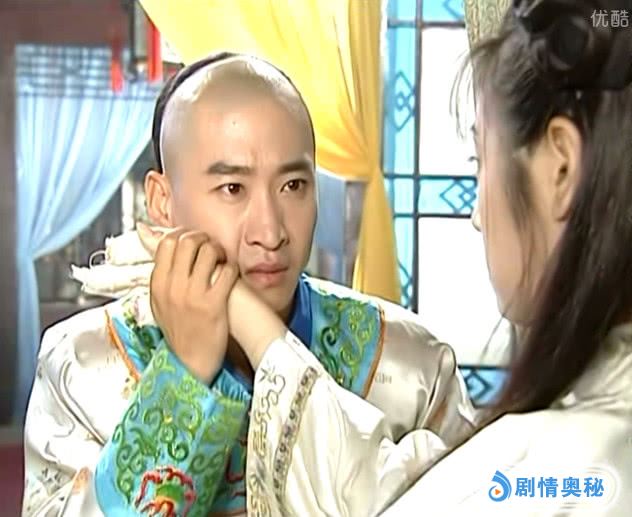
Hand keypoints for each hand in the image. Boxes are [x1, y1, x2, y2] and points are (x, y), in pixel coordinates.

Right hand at [138, 223, 286, 369]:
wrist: (191, 363)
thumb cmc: (179, 331)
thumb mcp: (159, 301)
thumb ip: (159, 270)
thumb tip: (146, 233)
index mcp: (158, 285)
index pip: (167, 243)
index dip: (183, 235)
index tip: (193, 241)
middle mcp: (173, 288)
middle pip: (187, 241)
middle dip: (203, 238)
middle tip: (210, 247)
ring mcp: (193, 295)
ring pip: (207, 251)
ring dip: (218, 250)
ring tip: (221, 259)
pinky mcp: (214, 304)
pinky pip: (226, 271)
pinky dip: (231, 267)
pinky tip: (231, 274)